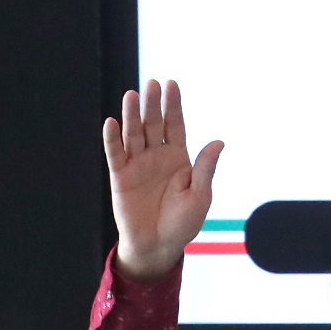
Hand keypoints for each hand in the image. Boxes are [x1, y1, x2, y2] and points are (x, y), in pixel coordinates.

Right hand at [101, 81, 222, 282]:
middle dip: (153, 104)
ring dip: (131, 115)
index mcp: (179, 158)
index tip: (172, 84)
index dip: (174, 105)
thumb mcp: (200, 195)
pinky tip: (111, 122)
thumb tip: (219, 141)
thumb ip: (205, 169)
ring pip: (134, 134)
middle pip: (154, 124)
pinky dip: (113, 139)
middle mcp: (157, 156)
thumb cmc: (183, 222)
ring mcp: (137, 165)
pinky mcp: (120, 177)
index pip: (176, 125)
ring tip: (131, 95)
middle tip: (151, 83)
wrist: (158, 245)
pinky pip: (115, 154)